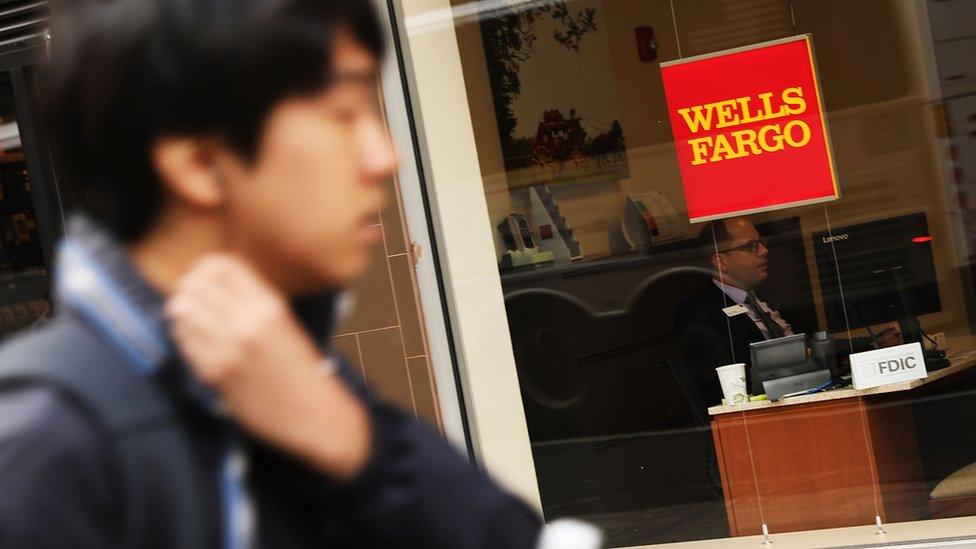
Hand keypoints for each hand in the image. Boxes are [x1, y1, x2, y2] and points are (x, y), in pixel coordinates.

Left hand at [166, 255, 371, 478]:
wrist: (315, 414)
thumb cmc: (300, 370)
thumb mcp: (285, 323)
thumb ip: (254, 302)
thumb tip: (212, 282)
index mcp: (270, 305)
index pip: (221, 265)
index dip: (205, 268)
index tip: (204, 278)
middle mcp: (249, 321)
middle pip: (196, 284)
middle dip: (190, 289)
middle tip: (193, 300)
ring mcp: (230, 347)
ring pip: (183, 309)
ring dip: (183, 312)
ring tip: (192, 320)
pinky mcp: (216, 373)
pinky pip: (184, 341)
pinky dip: (184, 336)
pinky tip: (195, 341)